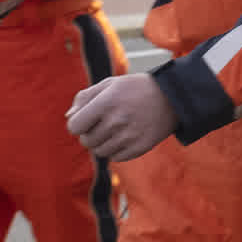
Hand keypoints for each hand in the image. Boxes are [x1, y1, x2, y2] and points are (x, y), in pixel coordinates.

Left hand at [64, 73, 179, 163]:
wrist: (171, 98)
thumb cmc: (135, 89)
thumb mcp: (109, 84)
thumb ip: (85, 98)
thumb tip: (69, 117)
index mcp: (106, 102)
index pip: (74, 127)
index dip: (77, 124)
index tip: (86, 119)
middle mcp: (116, 121)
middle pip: (86, 141)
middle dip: (89, 134)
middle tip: (102, 124)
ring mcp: (129, 136)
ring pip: (99, 151)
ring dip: (102, 143)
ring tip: (114, 131)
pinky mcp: (139, 148)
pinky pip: (115, 157)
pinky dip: (116, 150)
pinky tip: (125, 137)